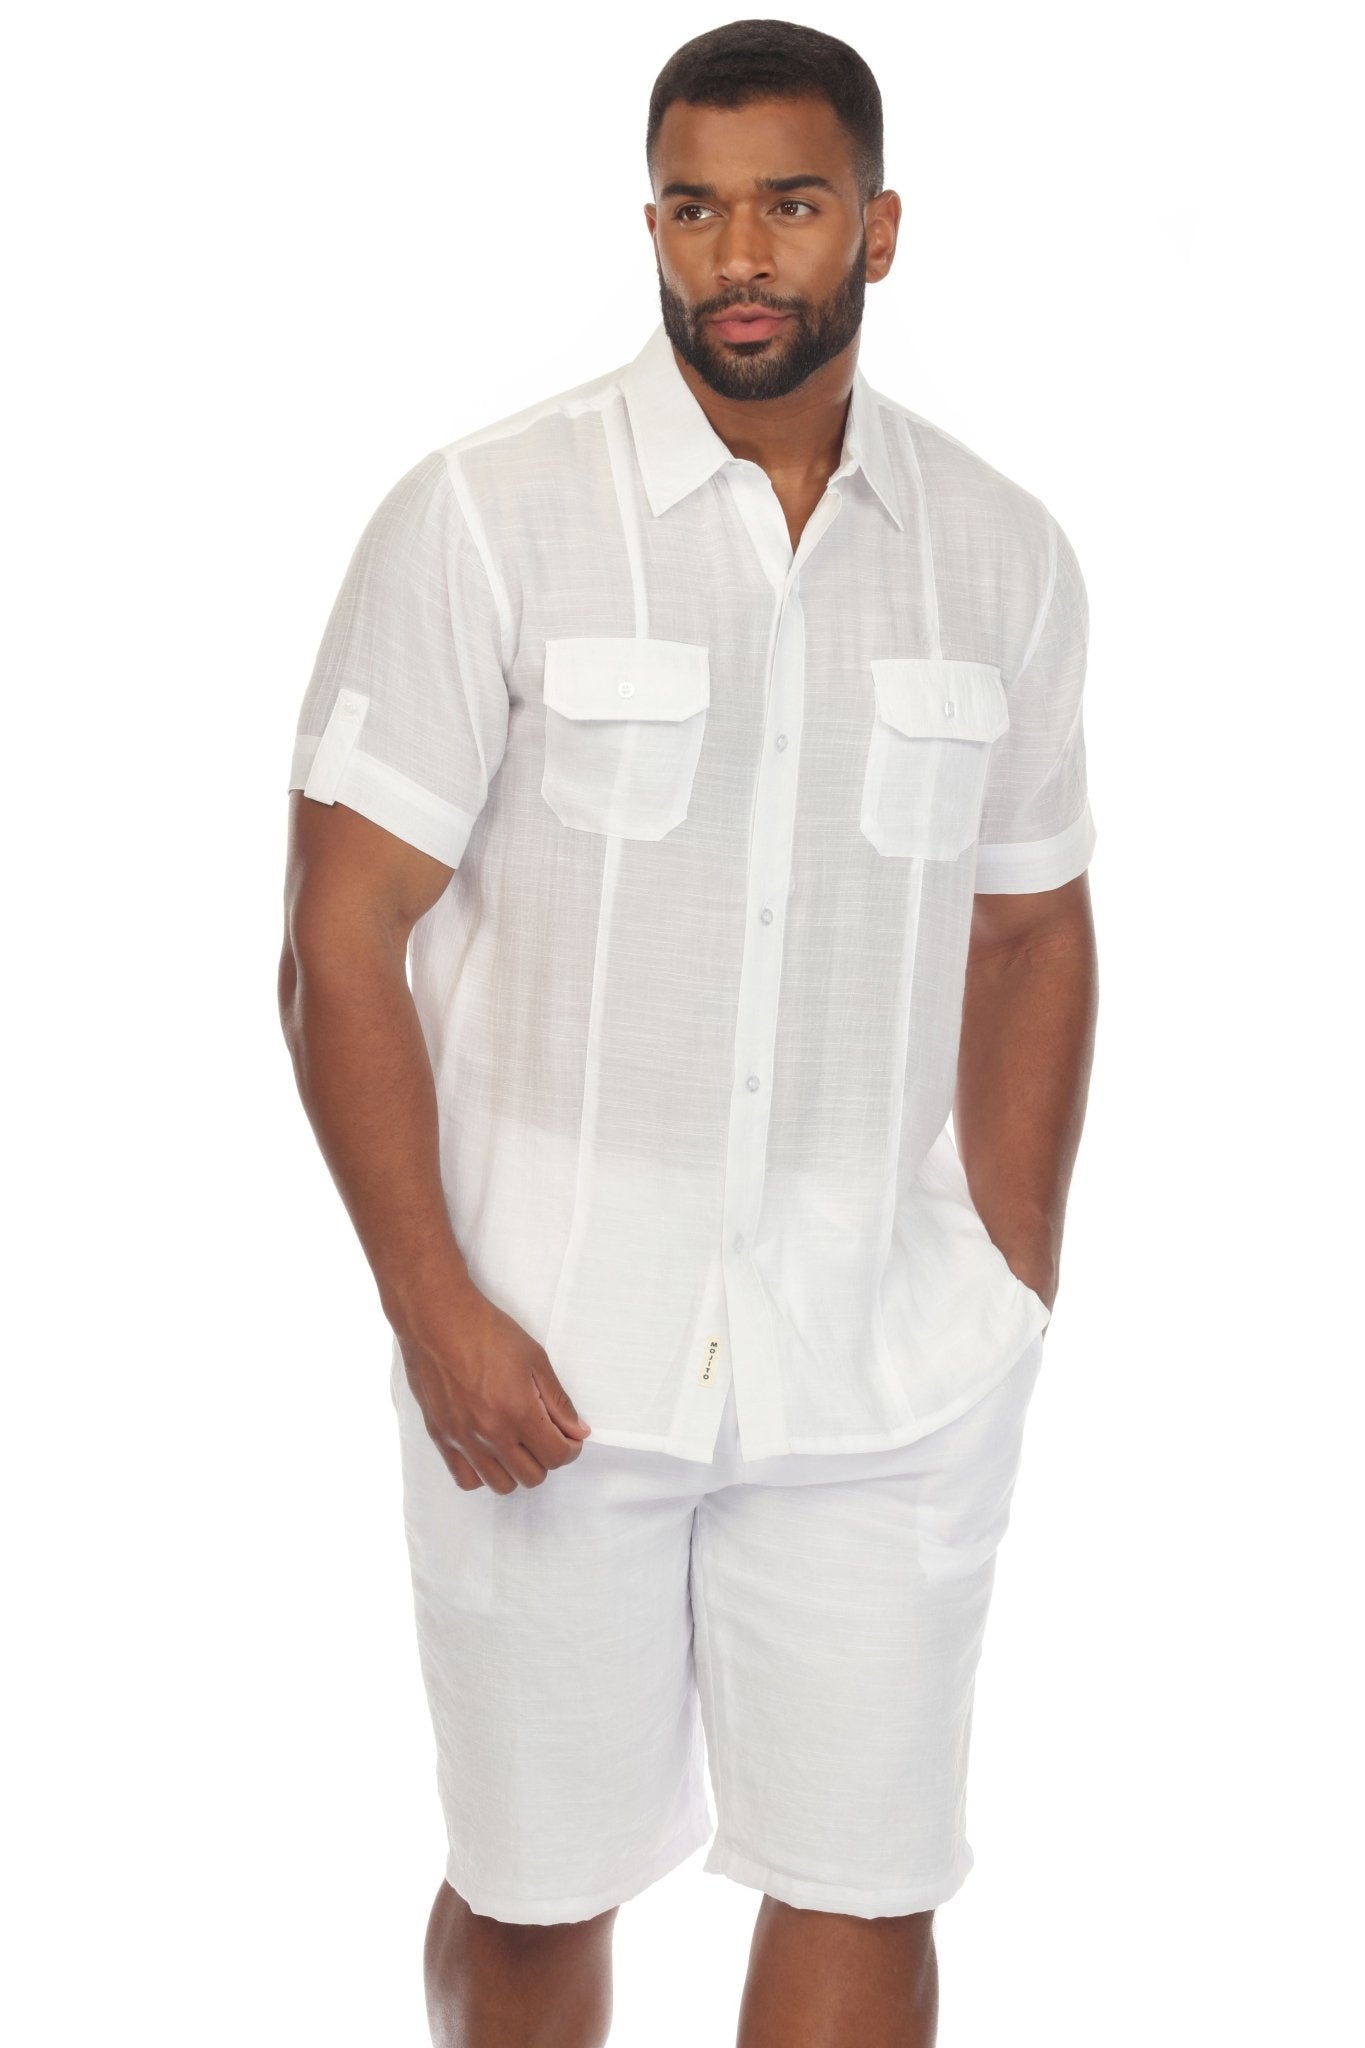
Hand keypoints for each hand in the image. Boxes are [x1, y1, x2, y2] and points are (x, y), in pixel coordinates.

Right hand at [394, 1283, 590, 1493]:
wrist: (436, 1319)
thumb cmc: (485, 1331)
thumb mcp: (534, 1358)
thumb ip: (558, 1400)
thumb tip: (578, 1431)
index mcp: (517, 1412)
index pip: (556, 1456)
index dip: (570, 1449)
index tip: (569, 1437)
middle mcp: (490, 1433)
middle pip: (532, 1477)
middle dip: (547, 1459)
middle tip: (545, 1436)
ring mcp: (463, 1439)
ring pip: (501, 1485)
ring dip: (516, 1470)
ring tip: (517, 1444)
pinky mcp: (441, 1437)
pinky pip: (466, 1479)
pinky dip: (482, 1473)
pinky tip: (488, 1451)